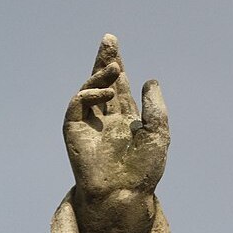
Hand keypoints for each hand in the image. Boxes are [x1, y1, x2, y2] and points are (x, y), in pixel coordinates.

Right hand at [64, 34, 168, 200]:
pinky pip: (77, 105)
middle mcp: (108, 120)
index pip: (121, 87)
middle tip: (108, 40)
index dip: (118, 67)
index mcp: (128, 120)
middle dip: (105, 61)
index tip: (115, 47)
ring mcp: (90, 124)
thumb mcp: (158, 132)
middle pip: (104, 83)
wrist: (124, 192)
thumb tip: (149, 80)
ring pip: (90, 90)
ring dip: (100, 76)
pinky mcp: (75, 131)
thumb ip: (154, 106)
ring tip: (115, 67)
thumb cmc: (144, 169)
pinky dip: (89, 94)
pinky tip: (105, 94)